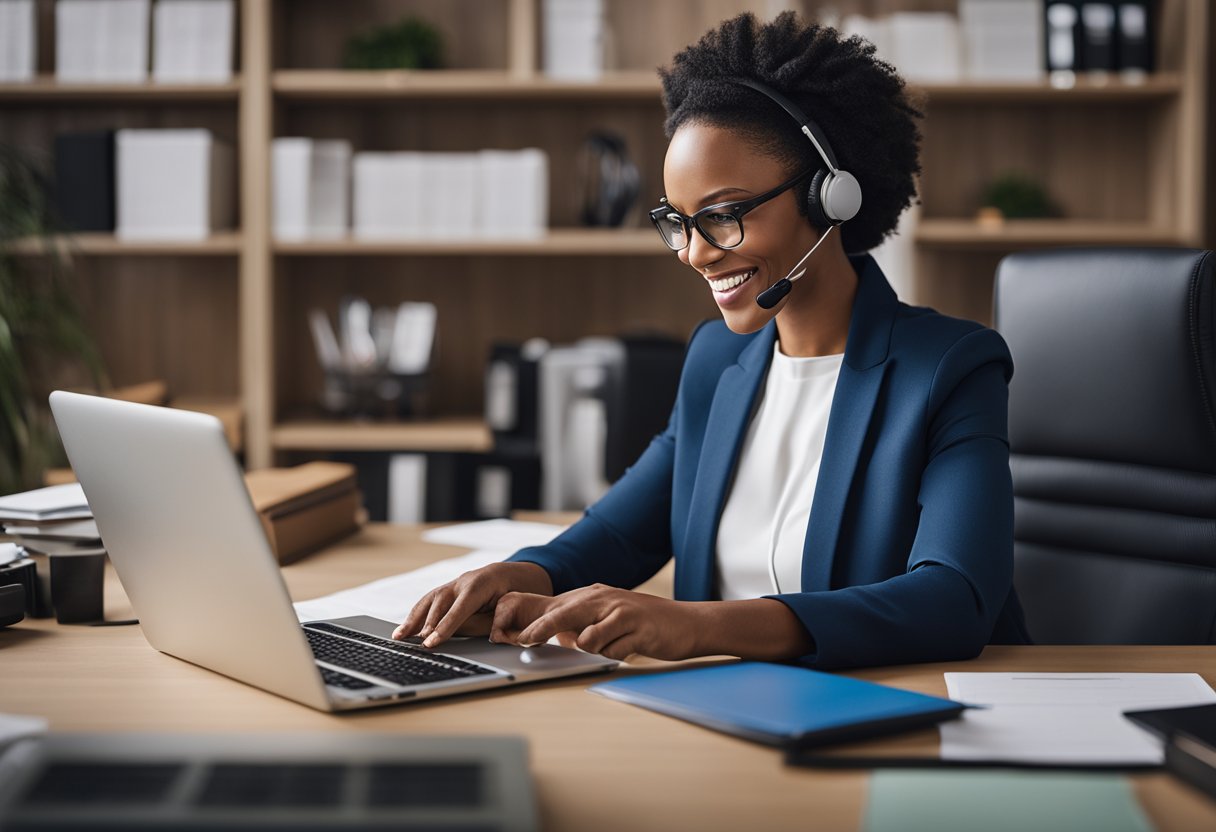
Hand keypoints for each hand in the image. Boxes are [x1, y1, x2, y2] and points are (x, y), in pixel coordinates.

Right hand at [393, 561, 552, 647]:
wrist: (516, 574)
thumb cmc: (516, 593)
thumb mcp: (508, 609)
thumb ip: (485, 622)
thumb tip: (459, 636)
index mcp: (481, 583)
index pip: (459, 608)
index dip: (444, 627)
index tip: (431, 643)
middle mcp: (464, 580)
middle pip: (440, 602)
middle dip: (427, 624)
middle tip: (415, 645)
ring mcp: (454, 582)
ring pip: (430, 599)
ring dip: (413, 619)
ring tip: (399, 637)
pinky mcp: (449, 588)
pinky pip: (429, 600)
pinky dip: (416, 614)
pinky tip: (405, 628)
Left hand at [490, 584, 700, 661]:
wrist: (689, 623)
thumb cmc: (647, 624)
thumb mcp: (613, 617)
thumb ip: (586, 624)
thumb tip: (559, 636)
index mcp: (595, 595)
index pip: (557, 606)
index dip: (534, 621)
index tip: (516, 636)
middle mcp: (605, 598)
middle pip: (563, 613)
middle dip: (540, 628)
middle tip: (523, 641)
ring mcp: (620, 611)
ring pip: (587, 636)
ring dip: (596, 648)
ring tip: (618, 642)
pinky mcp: (636, 626)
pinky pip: (612, 649)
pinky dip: (617, 654)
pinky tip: (633, 645)